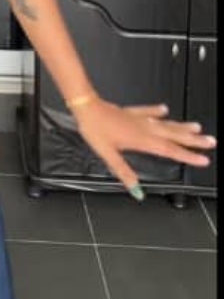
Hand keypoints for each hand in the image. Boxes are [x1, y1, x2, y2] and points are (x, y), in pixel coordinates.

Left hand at [74, 99, 216, 197]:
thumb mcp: (108, 155)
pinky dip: (158, 111)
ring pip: (166, 124)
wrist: (86, 107)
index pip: (170, 151)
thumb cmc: (95, 129)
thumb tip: (136, 190)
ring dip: (182, 127)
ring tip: (197, 128)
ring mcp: (139, 119)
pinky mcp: (131, 112)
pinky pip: (148, 112)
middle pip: (174, 136)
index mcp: (141, 140)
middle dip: (193, 140)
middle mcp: (144, 128)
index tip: (203, 159)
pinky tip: (164, 109)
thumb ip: (124, 172)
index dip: (188, 156)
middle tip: (211, 141)